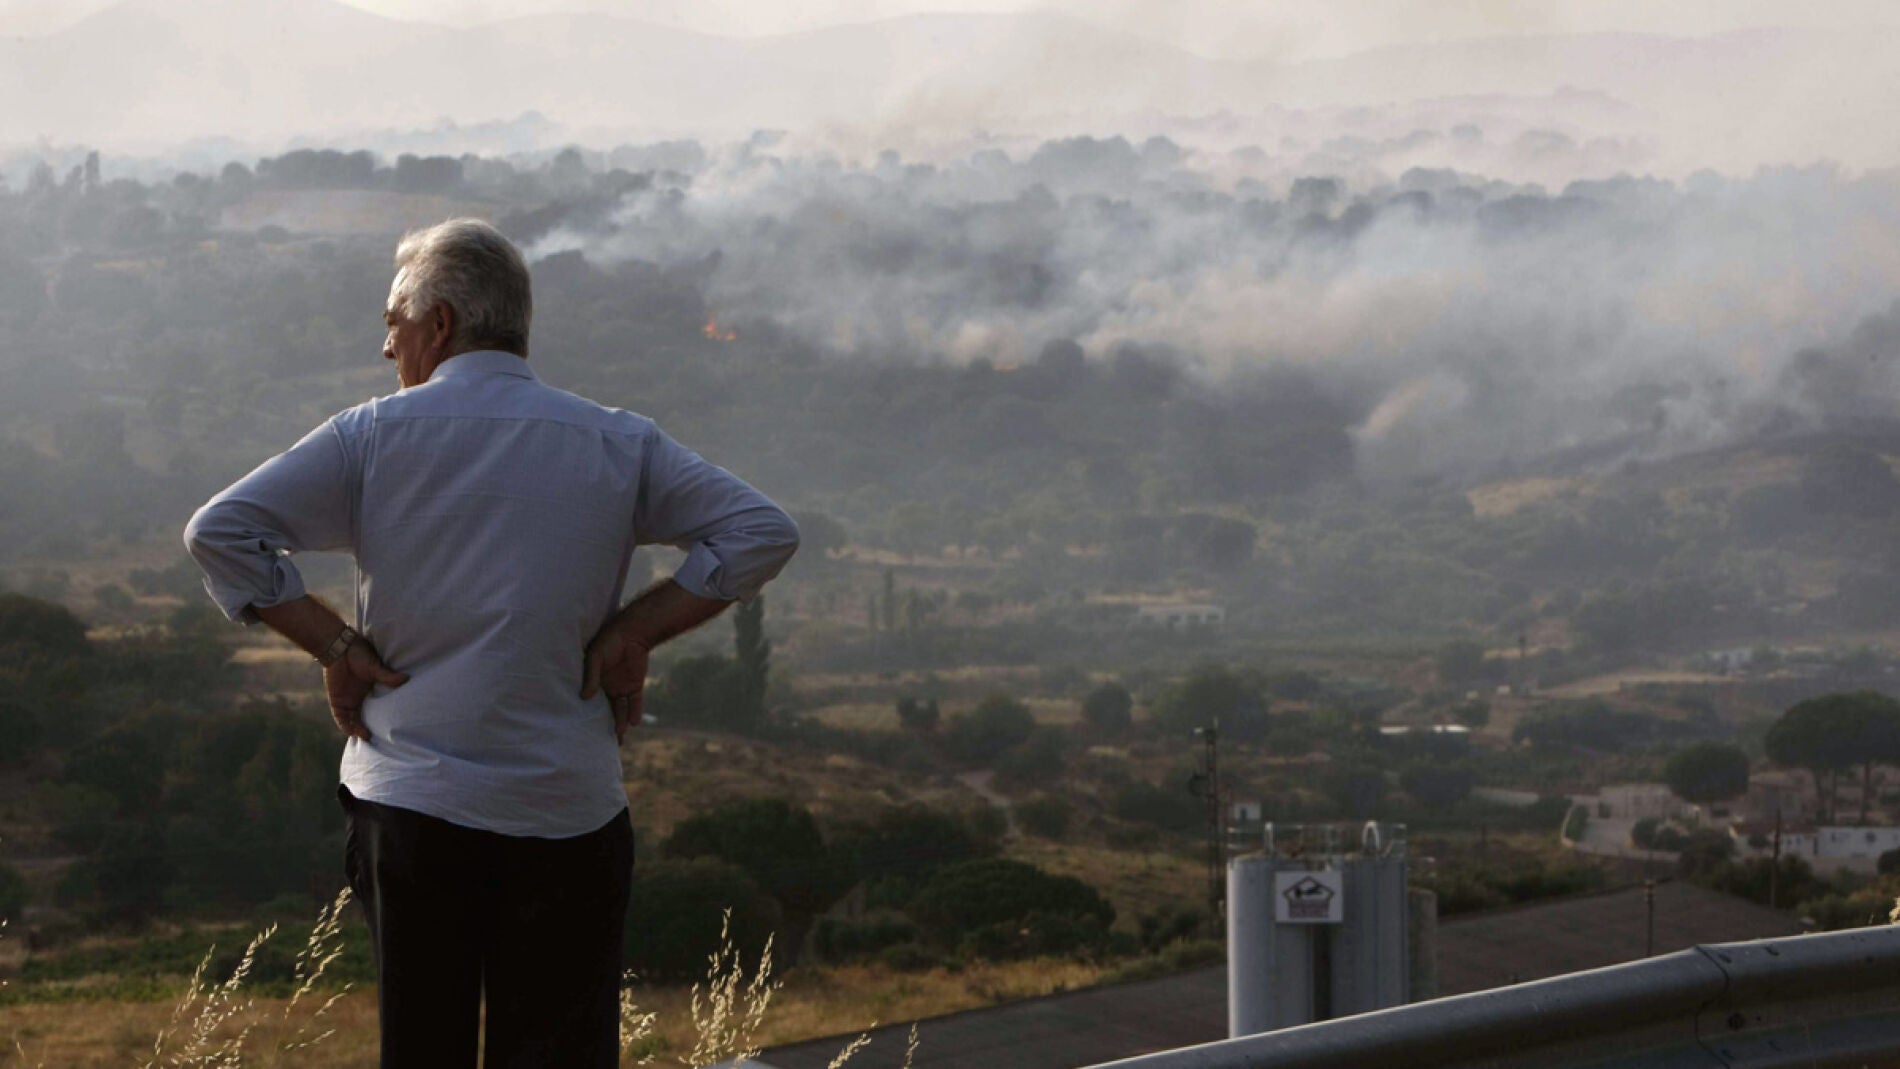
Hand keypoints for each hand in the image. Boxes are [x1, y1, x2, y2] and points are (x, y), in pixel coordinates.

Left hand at [324, 637, 408, 740]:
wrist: (338, 648)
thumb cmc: (358, 653)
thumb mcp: (375, 666)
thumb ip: (387, 676)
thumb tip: (406, 678)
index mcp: (371, 689)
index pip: (378, 707)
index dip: (383, 716)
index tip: (394, 725)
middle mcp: (360, 697)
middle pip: (366, 717)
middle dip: (372, 727)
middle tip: (383, 737)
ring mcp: (348, 700)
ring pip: (354, 721)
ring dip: (359, 730)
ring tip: (369, 737)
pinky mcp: (337, 701)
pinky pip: (341, 718)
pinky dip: (346, 726)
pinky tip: (354, 732)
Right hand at [581, 620, 650, 743]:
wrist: (633, 633)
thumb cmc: (608, 641)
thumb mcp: (596, 656)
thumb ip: (591, 675)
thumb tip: (584, 697)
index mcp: (593, 681)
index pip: (588, 702)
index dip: (585, 715)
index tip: (580, 730)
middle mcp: (605, 687)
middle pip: (603, 711)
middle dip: (602, 726)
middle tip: (598, 744)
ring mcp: (621, 687)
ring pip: (620, 710)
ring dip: (620, 723)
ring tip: (618, 738)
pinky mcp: (635, 686)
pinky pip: (635, 702)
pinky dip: (635, 712)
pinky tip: (633, 723)